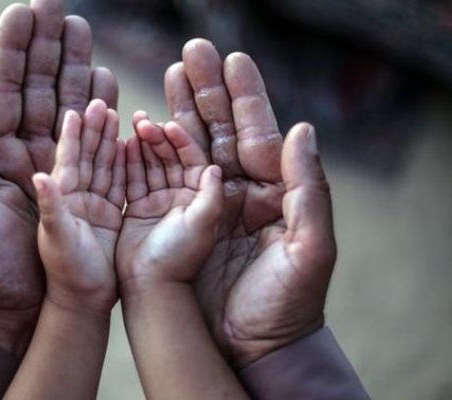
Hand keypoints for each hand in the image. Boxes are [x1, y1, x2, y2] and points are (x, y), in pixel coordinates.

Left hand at [0, 1, 117, 355]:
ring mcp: (57, 167)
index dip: (16, 49)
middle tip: (62, 10)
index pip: (5, 88)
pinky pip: (95, 143)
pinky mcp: (84, 187)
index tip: (26, 11)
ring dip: (78, 70)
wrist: (19, 311)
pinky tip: (108, 85)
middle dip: (51, 48)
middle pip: (41, 89)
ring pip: (70, 107)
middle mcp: (26, 152)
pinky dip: (103, 114)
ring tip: (85, 35)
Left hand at [33, 100, 124, 313]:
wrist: (78, 304)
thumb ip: (49, 207)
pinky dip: (124, 165)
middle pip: (84, 155)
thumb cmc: (62, 274)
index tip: (77, 108)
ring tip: (118, 115)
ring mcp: (89, 207)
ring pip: (102, 166)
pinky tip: (131, 147)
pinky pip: (117, 184)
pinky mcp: (107, 218)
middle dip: (93, 129)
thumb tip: (40, 175)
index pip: (64, 158)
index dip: (71, 133)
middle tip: (102, 102)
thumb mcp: (50, 240)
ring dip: (109, 141)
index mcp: (54, 197)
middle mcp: (70, 198)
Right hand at [116, 118, 222, 290]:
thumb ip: (210, 195)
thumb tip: (215, 167)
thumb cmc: (179, 259)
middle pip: (171, 157)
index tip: (166, 125)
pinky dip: (127, 162)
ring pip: (151, 164)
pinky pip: (133, 179)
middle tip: (142, 120)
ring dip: (142, 145)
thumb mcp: (203, 225)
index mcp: (201, 198)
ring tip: (130, 125)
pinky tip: (120, 145)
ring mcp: (161, 202)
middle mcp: (183, 197)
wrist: (150, 287)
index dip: (181, 140)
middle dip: (158, 137)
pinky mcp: (140, 209)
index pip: (194, 159)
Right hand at [165, 39, 335, 366]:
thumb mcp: (310, 248)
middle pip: (219, 131)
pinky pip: (162, 180)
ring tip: (164, 76)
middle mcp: (239, 192)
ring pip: (189, 148)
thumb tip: (302, 128)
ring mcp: (205, 206)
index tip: (230, 59)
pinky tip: (141, 125)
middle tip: (190, 52)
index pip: (256, 132)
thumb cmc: (287, 304)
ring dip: (177, 111)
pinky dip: (150, 152)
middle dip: (206, 91)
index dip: (244, 96)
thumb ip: (310, 189)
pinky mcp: (178, 224)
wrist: (252, 350)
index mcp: (273, 192)